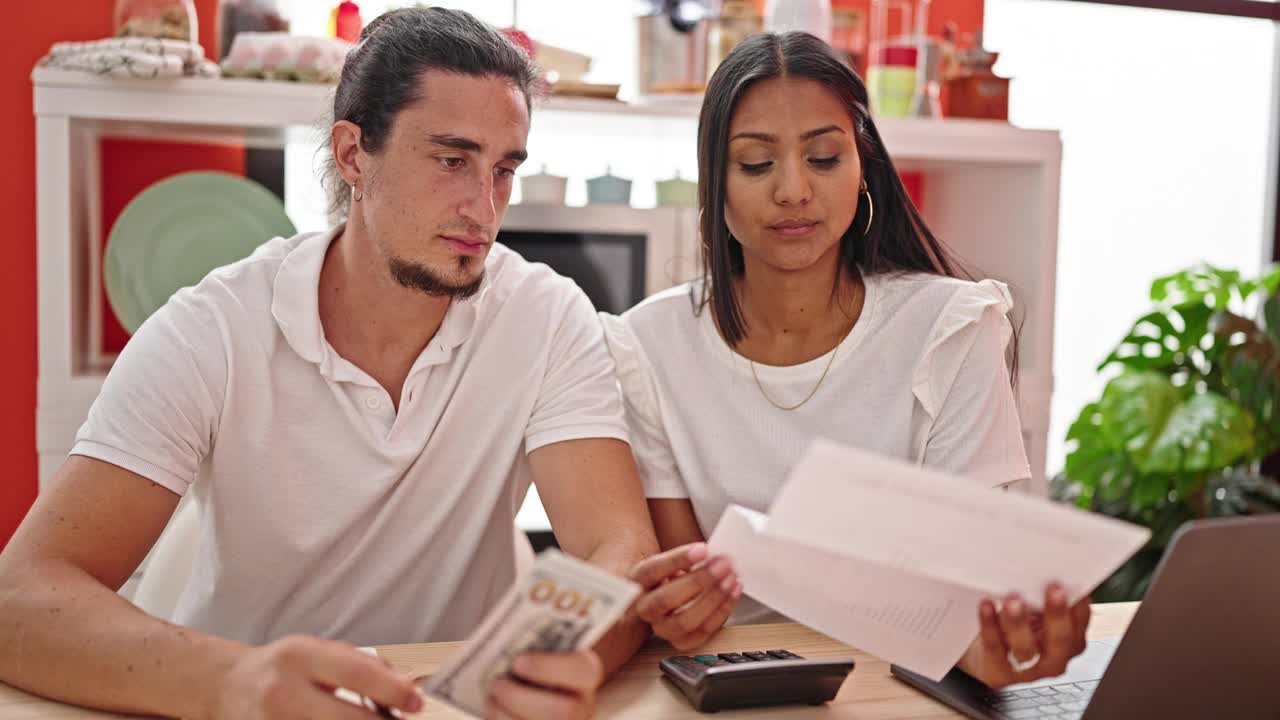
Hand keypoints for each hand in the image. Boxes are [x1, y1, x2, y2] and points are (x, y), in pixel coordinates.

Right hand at [203, 635, 422, 719]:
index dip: (392, 689)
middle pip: (346, 719)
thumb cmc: (285, 667)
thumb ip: (360, 665)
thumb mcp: (318, 651)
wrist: (228, 687)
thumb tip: (405, 686)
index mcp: (299, 656)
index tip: (416, 701)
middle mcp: (283, 692)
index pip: (355, 673)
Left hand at [486, 650, 602, 719]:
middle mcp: (582, 706)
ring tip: (490, 700)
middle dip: (521, 699)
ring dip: (506, 716)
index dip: (549, 667)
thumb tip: (503, 637)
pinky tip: (493, 713)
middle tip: (496, 685)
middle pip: (563, 711)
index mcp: (585, 673)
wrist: (533, 688)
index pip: (582, 670)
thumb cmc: (530, 663)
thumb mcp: (536, 648)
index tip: (518, 661)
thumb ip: (529, 643)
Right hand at [628, 543, 741, 651]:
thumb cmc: (669, 578)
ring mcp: (661, 628)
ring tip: (731, 579)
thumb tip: (714, 554)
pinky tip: (733, 593)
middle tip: (723, 565)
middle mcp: (645, 608)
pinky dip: (722, 612)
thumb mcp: (670, 563)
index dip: (678, 559)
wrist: (663, 603)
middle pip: (667, 599)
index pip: (653, 570)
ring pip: (685, 620)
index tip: (703, 550)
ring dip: (713, 598)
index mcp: (639, 581)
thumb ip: (687, 558)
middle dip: (699, 581)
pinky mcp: (680, 642)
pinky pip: (702, 632)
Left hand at [958, 583, 1090, 687]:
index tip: (1072, 582)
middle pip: (1060, 638)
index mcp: (1070, 640)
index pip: (1080, 622)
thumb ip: (1044, 598)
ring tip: (1013, 600)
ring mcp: (1028, 668)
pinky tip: (987, 606)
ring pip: (1027, 648)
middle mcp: (1054, 657)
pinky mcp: (1000, 670)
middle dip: (1057, 613)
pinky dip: (990, 625)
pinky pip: (995, 647)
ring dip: (1020, 622)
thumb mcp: (1038, 613)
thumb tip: (1046, 566)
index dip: (1079, 604)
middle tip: (1054, 589)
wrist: (988, 661)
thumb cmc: (1018, 630)